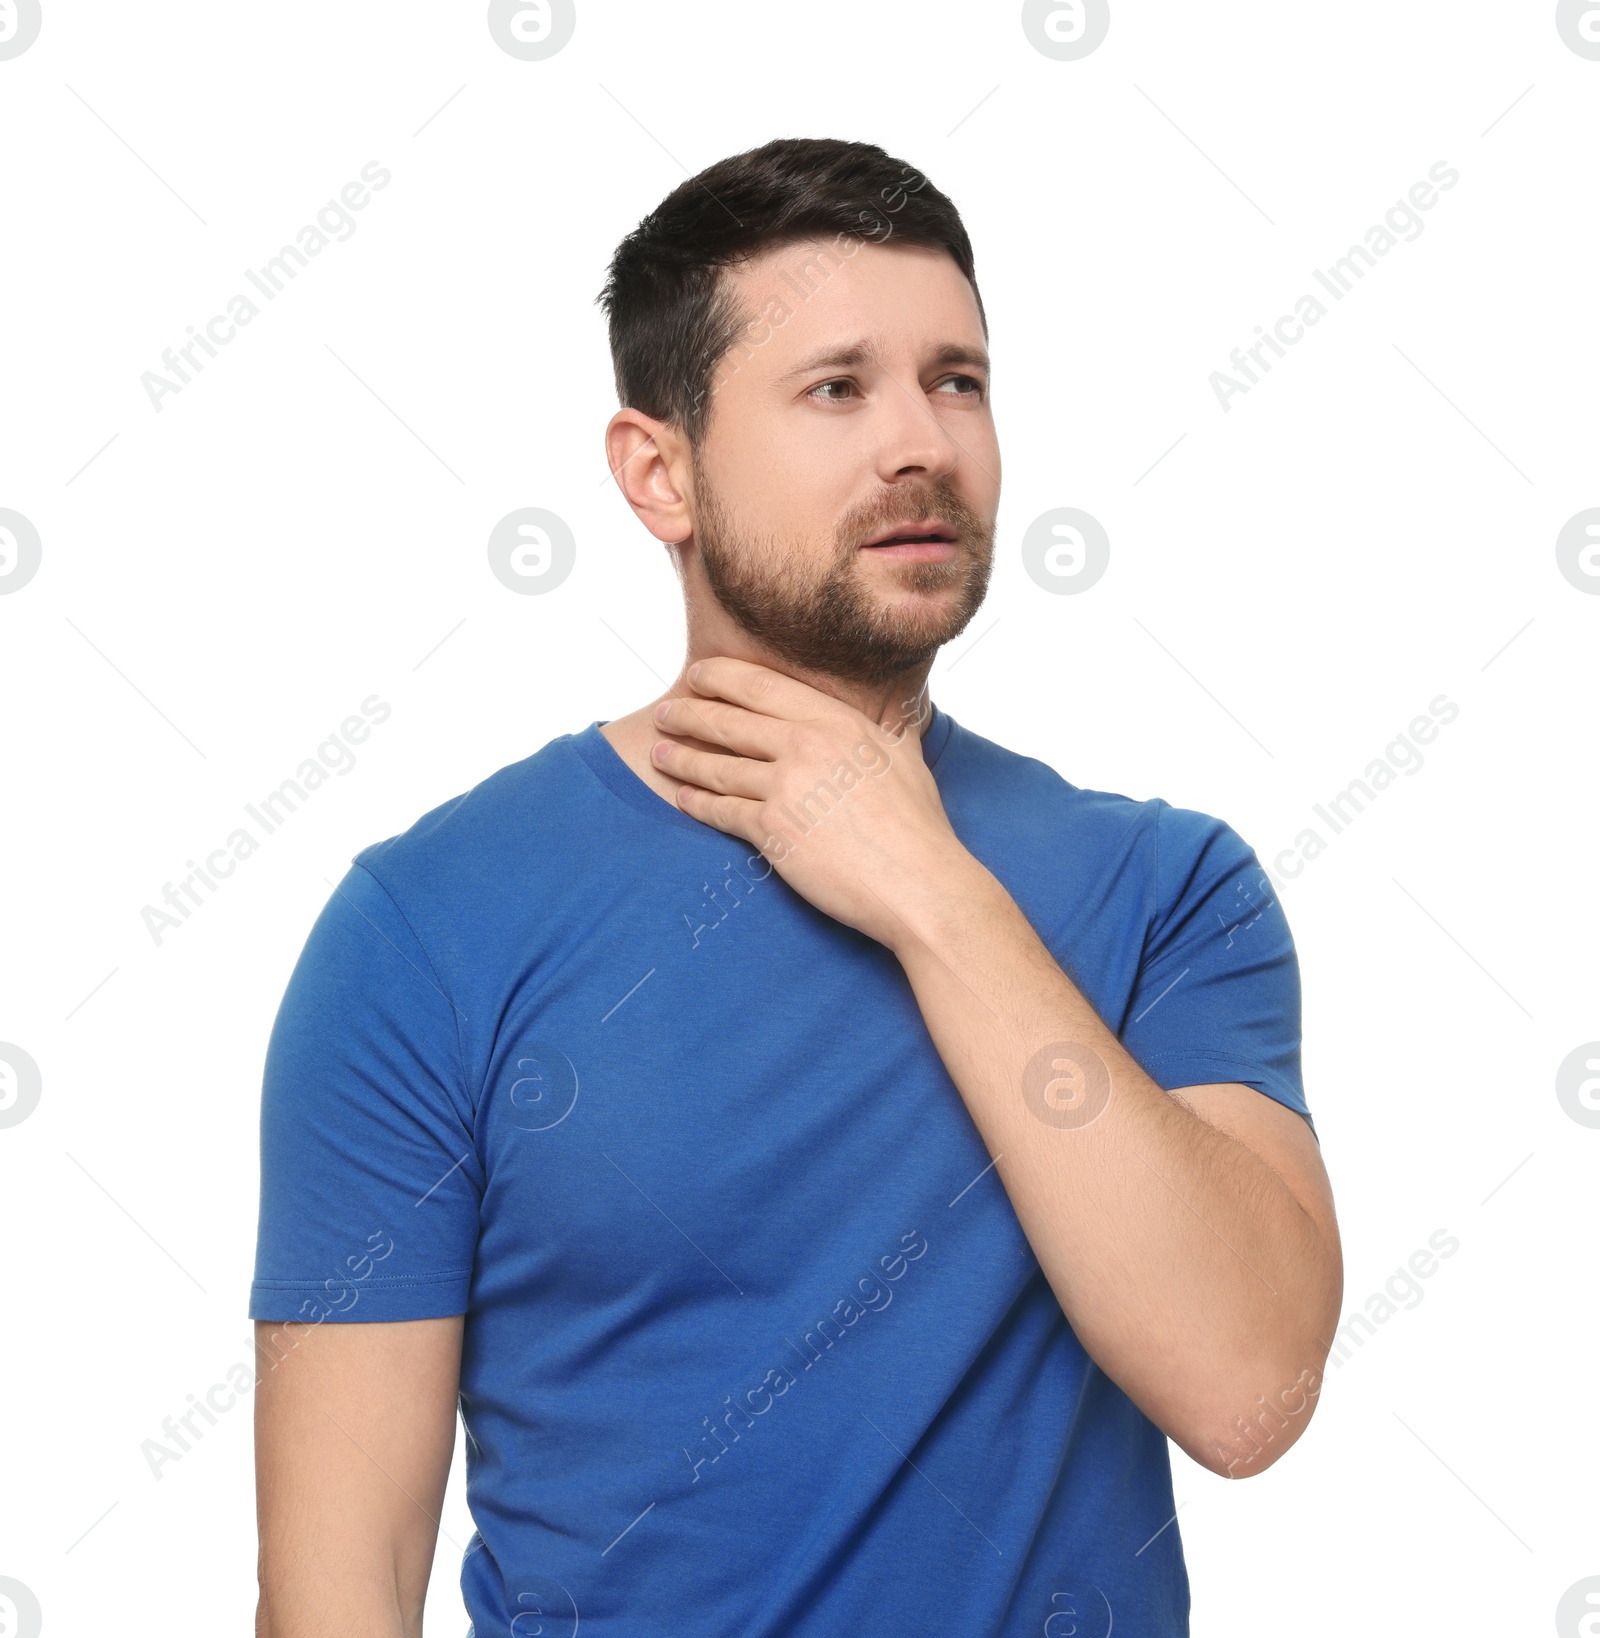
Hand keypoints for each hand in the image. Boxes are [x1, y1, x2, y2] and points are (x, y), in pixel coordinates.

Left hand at [651, 658, 972, 951]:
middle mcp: (806, 744)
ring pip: (716, 765)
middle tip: (665, 711)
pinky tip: (680, 798)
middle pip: (729, 720)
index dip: (721, 677)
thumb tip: (901, 705)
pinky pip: (720, 810)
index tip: (699, 674)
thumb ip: (889, 725)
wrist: (919, 884)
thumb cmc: (918, 826)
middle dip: (689, 712)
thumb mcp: (904, 757)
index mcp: (836, 720)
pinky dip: (694, 803)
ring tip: (658, 752)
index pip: (762, 685)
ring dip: (680, 757)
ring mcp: (786, 787)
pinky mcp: (772, 830)